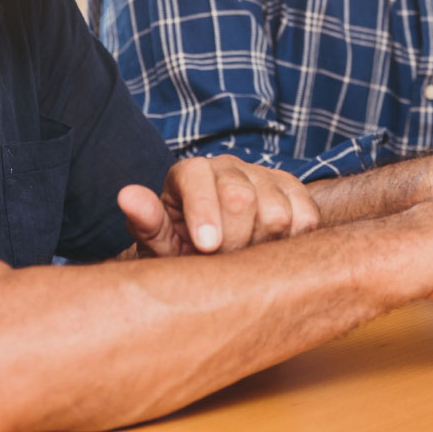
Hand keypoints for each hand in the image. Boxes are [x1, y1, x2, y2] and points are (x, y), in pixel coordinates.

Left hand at [118, 155, 319, 256]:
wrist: (215, 253)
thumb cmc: (182, 250)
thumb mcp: (158, 243)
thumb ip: (146, 221)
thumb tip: (127, 196)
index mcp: (189, 173)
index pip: (197, 179)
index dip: (204, 214)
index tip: (206, 248)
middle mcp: (227, 166)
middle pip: (240, 199)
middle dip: (233, 242)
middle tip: (224, 265)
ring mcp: (262, 175)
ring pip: (275, 211)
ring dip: (262, 246)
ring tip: (244, 259)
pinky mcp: (293, 189)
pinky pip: (305, 217)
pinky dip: (292, 242)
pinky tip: (271, 251)